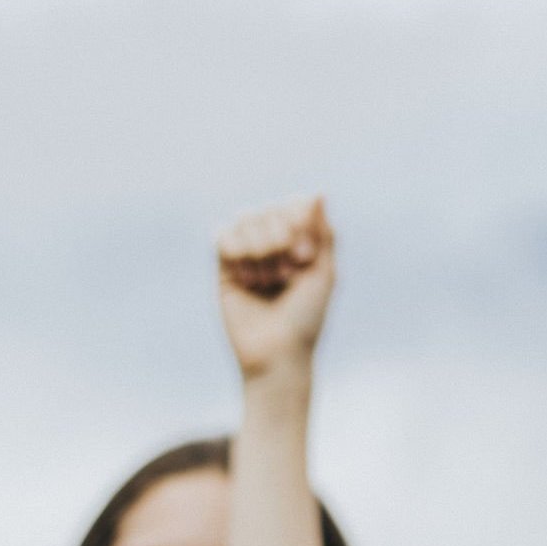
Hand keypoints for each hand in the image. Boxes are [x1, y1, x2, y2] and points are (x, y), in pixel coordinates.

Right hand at [216, 197, 335, 381]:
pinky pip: (222, 234)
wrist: (276, 353)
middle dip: (279, 238)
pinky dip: (236, 251)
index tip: (305, 257)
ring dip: (259, 248)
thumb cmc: (306, 318)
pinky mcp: (223, 266)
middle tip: (287, 274)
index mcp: (302, 242)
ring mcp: (248, 253)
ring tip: (267, 280)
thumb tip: (318, 191)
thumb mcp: (324, 274)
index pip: (294, 203)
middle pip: (269, 208)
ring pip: (245, 217)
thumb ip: (323, 232)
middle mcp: (274, 243)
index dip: (298, 222)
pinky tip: (246, 278)